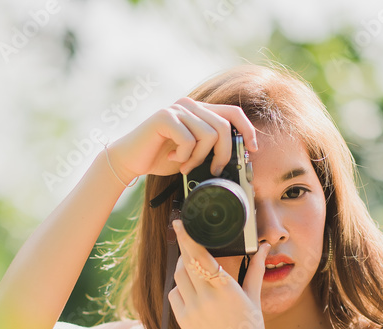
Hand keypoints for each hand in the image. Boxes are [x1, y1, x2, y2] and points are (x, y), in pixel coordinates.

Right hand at [104, 98, 258, 183]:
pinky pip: (188, 140)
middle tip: (213, 170)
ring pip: (208, 135)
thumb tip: (238, 157)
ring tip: (186, 166)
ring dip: (199, 158)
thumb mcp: (192, 153)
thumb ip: (210, 148)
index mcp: (199, 110)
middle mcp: (189, 104)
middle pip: (224, 126)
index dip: (248, 130)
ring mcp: (176, 109)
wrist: (129, 160)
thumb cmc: (160, 158)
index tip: (252, 149)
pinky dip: (184, 156)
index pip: (233, 112)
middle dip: (223, 154)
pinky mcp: (164, 118)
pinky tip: (173, 158)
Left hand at [168, 218, 271, 328]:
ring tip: (193, 267)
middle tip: (186, 238)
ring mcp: (192, 310)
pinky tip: (191, 291)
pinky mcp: (183, 322)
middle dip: (185, 248)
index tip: (179, 223)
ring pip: (178, 278)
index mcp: (226, 289)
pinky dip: (180, 289)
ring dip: (183, 268)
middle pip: (186, 263)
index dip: (187, 238)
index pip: (200, 256)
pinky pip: (174, 296)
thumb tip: (263, 248)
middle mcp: (206, 298)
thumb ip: (255, 271)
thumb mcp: (254, 300)